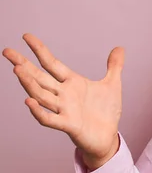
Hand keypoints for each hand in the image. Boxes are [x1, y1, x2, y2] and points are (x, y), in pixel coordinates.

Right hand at [3, 34, 124, 169]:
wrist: (108, 136)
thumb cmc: (106, 112)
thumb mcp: (113, 85)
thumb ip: (114, 66)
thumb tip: (119, 48)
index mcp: (72, 83)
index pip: (52, 63)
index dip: (40, 50)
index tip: (26, 36)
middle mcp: (64, 95)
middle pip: (39, 77)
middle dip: (23, 64)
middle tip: (7, 51)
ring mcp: (64, 110)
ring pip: (41, 95)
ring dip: (29, 83)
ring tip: (17, 69)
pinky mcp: (68, 125)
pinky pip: (49, 119)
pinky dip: (39, 111)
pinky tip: (29, 101)